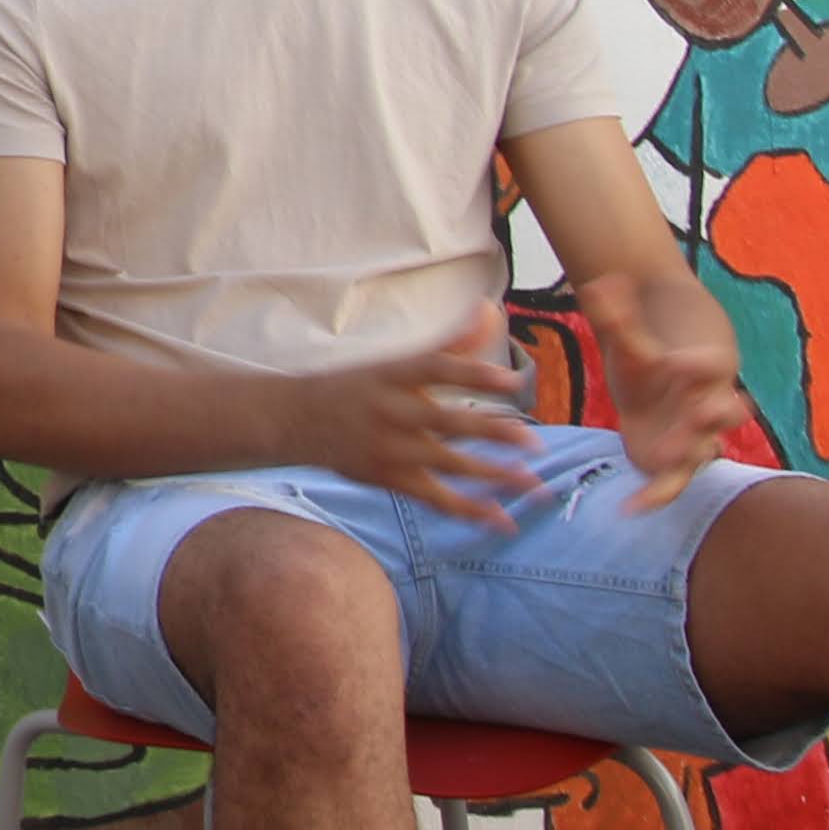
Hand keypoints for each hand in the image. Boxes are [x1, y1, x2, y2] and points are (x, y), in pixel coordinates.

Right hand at [275, 309, 542, 526]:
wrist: (296, 420)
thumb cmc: (359, 386)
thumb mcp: (396, 361)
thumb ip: (451, 343)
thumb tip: (492, 309)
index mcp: (392, 375)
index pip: (435, 369)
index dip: (473, 374)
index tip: (512, 382)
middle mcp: (390, 411)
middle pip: (445, 422)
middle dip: (490, 432)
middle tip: (532, 441)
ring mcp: (389, 448)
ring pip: (446, 464)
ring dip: (490, 475)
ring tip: (532, 482)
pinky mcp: (389, 479)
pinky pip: (434, 498)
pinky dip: (469, 510)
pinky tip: (504, 520)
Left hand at [582, 271, 751, 507]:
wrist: (663, 385)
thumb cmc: (653, 355)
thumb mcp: (629, 337)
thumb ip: (615, 315)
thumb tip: (596, 283)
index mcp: (706, 368)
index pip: (712, 366)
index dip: (698, 365)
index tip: (677, 362)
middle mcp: (709, 405)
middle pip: (727, 412)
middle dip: (717, 414)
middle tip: (702, 414)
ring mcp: (696, 437)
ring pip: (705, 452)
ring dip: (691, 455)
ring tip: (671, 458)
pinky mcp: (674, 462)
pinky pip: (671, 484)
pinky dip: (655, 496)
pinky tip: (629, 508)